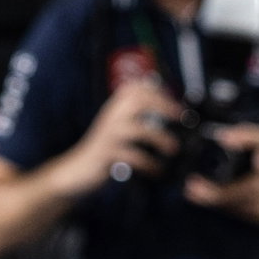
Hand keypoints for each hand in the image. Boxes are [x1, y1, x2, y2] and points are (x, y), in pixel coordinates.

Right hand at [62, 78, 182, 193]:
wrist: (78, 168)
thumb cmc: (104, 149)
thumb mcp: (117, 128)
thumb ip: (135, 117)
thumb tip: (167, 111)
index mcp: (114, 109)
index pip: (134, 88)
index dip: (156, 90)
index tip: (175, 101)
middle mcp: (110, 117)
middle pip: (137, 100)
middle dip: (162, 105)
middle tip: (180, 116)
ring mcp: (108, 135)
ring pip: (139, 129)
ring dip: (160, 138)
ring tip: (173, 148)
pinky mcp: (107, 154)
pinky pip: (133, 156)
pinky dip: (149, 163)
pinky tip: (157, 170)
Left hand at [183, 123, 258, 223]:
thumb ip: (246, 135)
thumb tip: (221, 138)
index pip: (231, 192)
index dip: (209, 192)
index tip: (191, 185)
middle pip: (226, 203)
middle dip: (205, 197)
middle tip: (188, 187)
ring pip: (230, 209)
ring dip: (213, 201)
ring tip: (197, 190)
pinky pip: (238, 211)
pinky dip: (226, 203)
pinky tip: (215, 194)